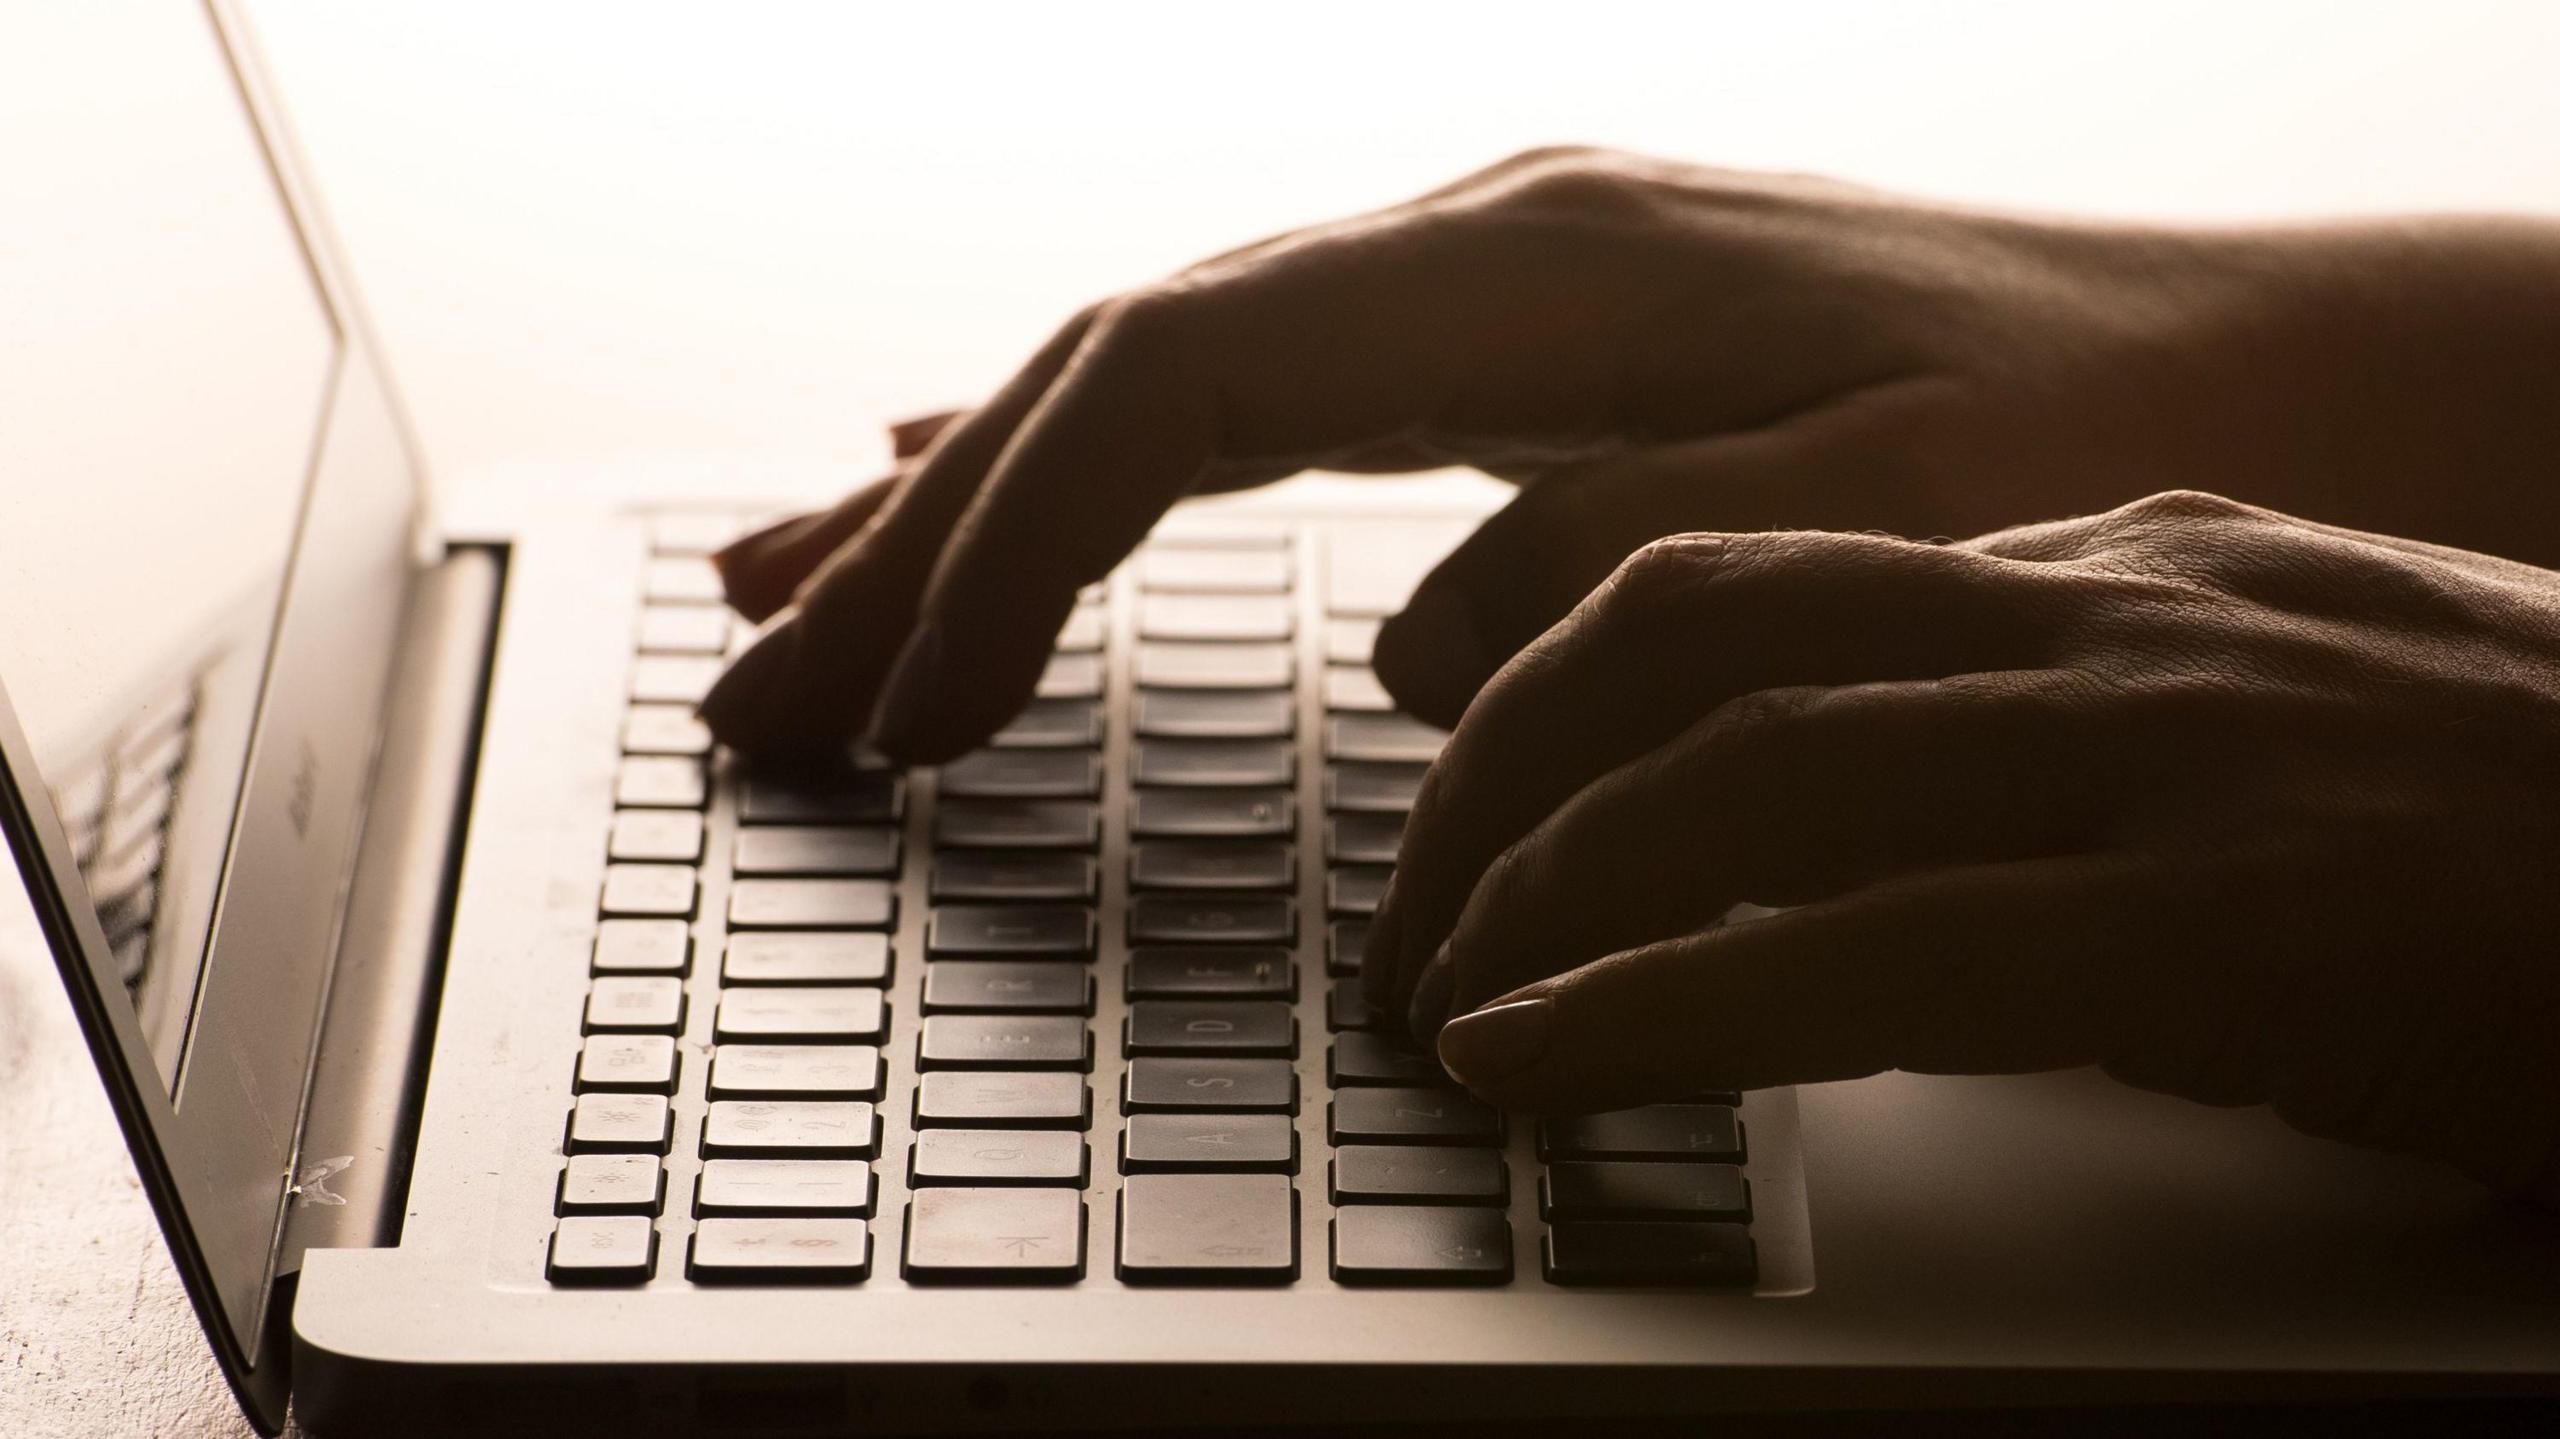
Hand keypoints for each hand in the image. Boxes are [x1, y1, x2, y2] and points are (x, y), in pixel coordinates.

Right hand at [698, 144, 2559, 760]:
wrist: (2248, 360)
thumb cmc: (2080, 436)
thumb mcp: (1862, 524)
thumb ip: (1611, 569)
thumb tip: (1413, 653)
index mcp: (1528, 271)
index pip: (1165, 392)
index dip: (1001, 547)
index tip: (910, 712)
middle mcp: (1475, 238)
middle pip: (1109, 365)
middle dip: (920, 533)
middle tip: (763, 682)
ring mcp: (1484, 279)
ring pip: (1155, 371)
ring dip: (971, 493)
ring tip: (805, 593)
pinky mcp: (1514, 336)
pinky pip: (1247, 391)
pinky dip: (1100, 462)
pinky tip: (997, 482)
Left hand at [1366, 489, 2559, 1195]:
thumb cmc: (2549, 827)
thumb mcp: (2285, 721)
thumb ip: (2077, 732)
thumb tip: (1866, 813)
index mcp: (2122, 566)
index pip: (1754, 579)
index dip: (1568, 687)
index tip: (1480, 796)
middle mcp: (2117, 619)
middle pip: (1693, 641)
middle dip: (1501, 779)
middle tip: (1411, 915)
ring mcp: (2167, 754)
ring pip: (1741, 778)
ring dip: (1538, 895)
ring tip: (1443, 1004)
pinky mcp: (2222, 921)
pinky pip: (1857, 951)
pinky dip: (1658, 1007)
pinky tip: (1545, 1060)